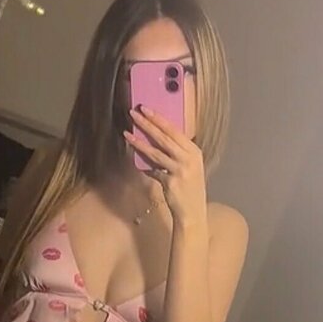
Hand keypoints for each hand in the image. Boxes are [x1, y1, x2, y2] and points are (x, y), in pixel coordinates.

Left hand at [124, 106, 206, 224]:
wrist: (192, 212)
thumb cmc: (189, 189)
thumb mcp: (188, 167)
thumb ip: (175, 154)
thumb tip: (156, 141)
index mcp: (194, 151)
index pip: (175, 130)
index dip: (159, 119)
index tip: (146, 109)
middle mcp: (189, 159)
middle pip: (165, 137)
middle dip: (148, 124)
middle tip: (135, 112)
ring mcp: (180, 170)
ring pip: (156, 152)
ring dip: (140, 141)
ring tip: (127, 132)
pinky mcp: (171, 182)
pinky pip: (153, 170)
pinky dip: (143, 164)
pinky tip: (133, 157)